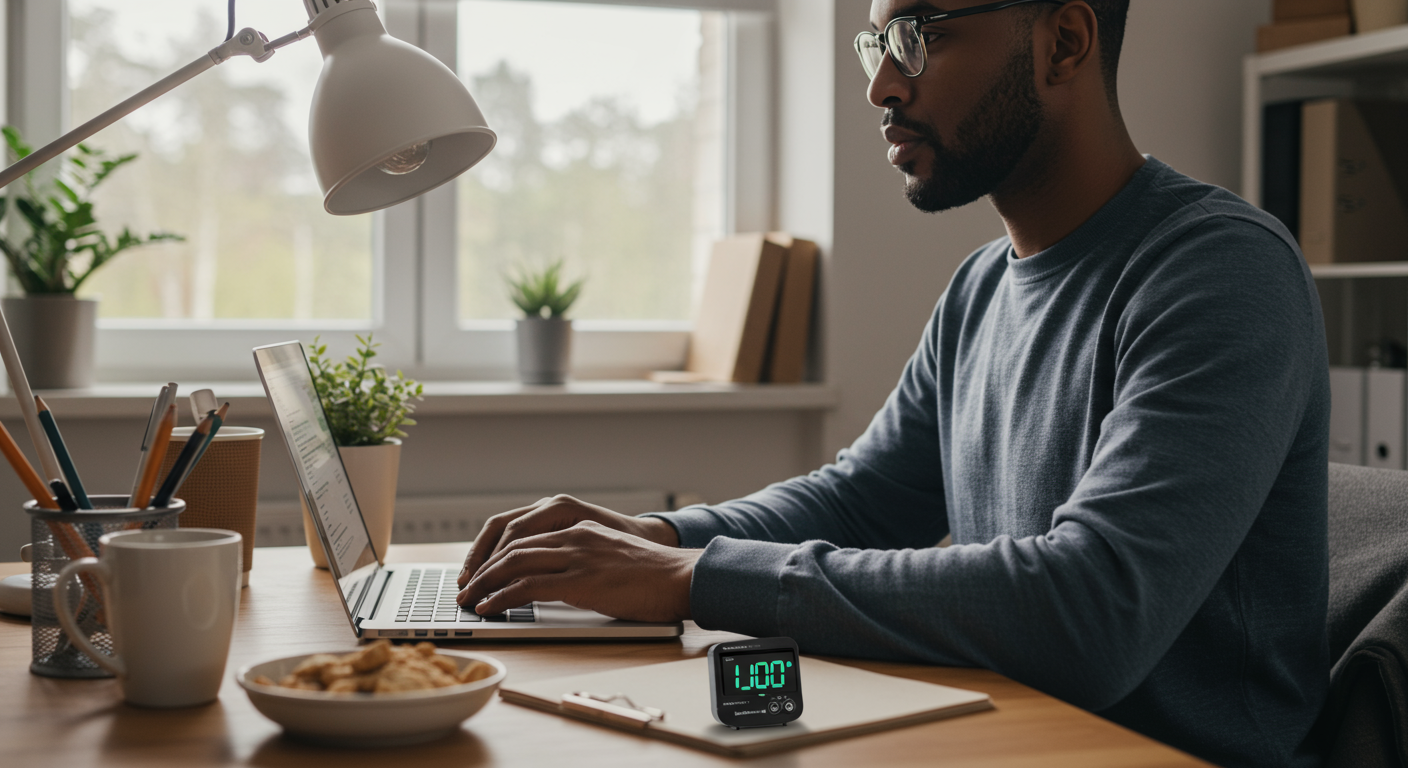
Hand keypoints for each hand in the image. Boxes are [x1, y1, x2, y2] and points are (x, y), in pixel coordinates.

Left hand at [457, 494, 678, 587]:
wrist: (681, 577)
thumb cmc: (653, 575)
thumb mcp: (611, 556)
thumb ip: (584, 559)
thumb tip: (560, 581)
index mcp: (580, 527)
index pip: (522, 533)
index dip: (493, 553)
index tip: (478, 572)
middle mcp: (574, 535)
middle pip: (511, 545)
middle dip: (481, 568)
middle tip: (464, 588)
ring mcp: (577, 556)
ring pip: (514, 563)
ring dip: (484, 583)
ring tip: (468, 600)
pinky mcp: (580, 580)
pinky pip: (528, 586)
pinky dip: (502, 597)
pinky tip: (490, 607)